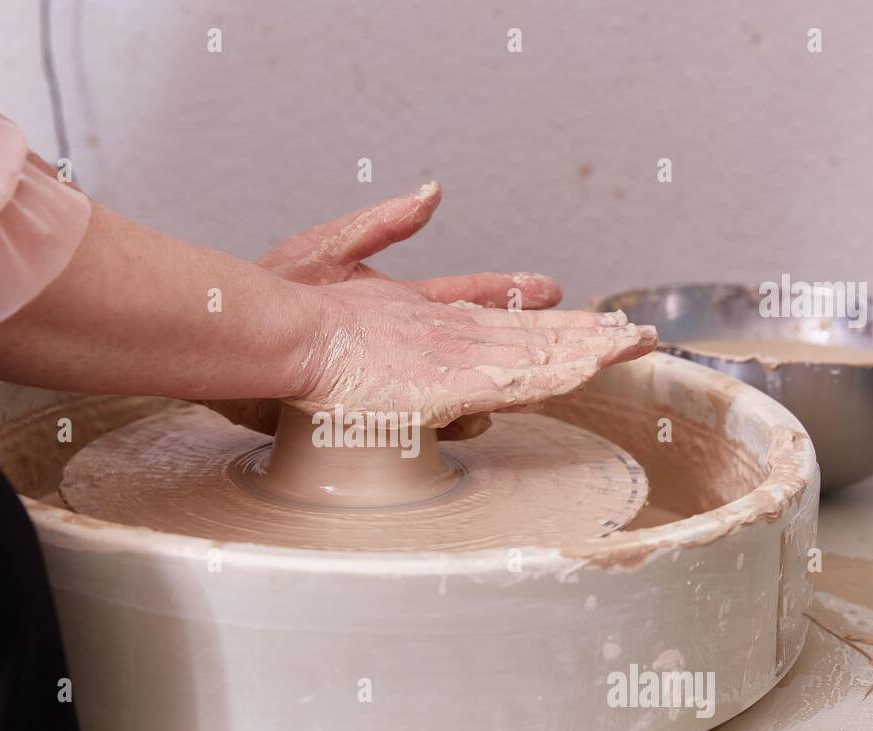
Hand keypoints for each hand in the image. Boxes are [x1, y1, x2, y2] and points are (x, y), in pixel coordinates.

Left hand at [207, 183, 648, 437]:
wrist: (255, 336)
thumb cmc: (276, 297)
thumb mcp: (335, 246)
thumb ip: (386, 224)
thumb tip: (431, 193)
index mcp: (406, 315)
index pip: (477, 304)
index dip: (516, 295)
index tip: (553, 286)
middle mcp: (426, 348)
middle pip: (513, 341)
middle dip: (567, 336)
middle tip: (618, 331)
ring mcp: (432, 374)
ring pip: (516, 368)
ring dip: (568, 360)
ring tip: (615, 350)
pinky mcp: (432, 397)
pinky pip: (499, 392)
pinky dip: (544, 383)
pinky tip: (580, 373)